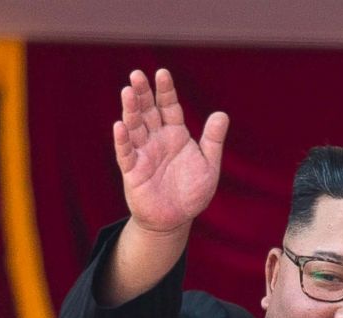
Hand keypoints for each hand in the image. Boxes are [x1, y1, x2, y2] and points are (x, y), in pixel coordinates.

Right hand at [114, 69, 228, 233]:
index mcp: (176, 134)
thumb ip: (213, 140)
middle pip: (148, 111)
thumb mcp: (209, 165)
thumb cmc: (192, 192)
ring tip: (127, 92)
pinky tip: (120, 125)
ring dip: (130, 110)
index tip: (161, 73)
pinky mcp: (132, 170)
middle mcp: (157, 139)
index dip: (165, 90)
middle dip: (142, 93)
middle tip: (137, 74)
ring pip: (134, 127)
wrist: (176, 219)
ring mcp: (143, 153)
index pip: (169, 106)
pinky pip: (126, 152)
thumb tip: (222, 114)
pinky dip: (123, 139)